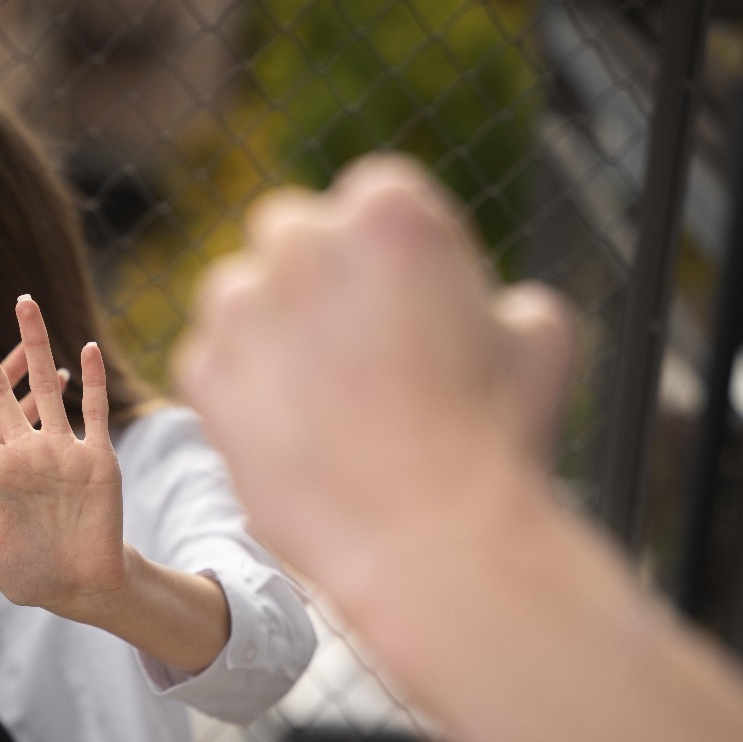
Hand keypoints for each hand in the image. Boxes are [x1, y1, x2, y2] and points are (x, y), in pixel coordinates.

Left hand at [0, 296, 127, 621]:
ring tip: (24, 302)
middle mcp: (21, 450)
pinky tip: (84, 349)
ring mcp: (59, 450)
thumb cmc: (26, 573)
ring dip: (34, 346)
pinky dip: (90, 381)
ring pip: (43, 386)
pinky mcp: (95, 458)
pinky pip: (93, 411)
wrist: (79, 588)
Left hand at [173, 155, 574, 583]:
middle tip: (345, 347)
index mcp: (388, 210)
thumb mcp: (540, 339)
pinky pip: (209, 362)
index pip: (367, 200)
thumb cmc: (496, 440)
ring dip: (265, 328)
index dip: (383, 256)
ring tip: (317, 399)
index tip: (396, 304)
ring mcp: (241, 306)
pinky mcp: (203, 371)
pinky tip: (288, 435)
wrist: (432, 540)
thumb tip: (493, 305)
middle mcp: (302, 241)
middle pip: (288, 234)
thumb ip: (502, 297)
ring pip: (236, 295)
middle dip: (310, 277)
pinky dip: (238, 391)